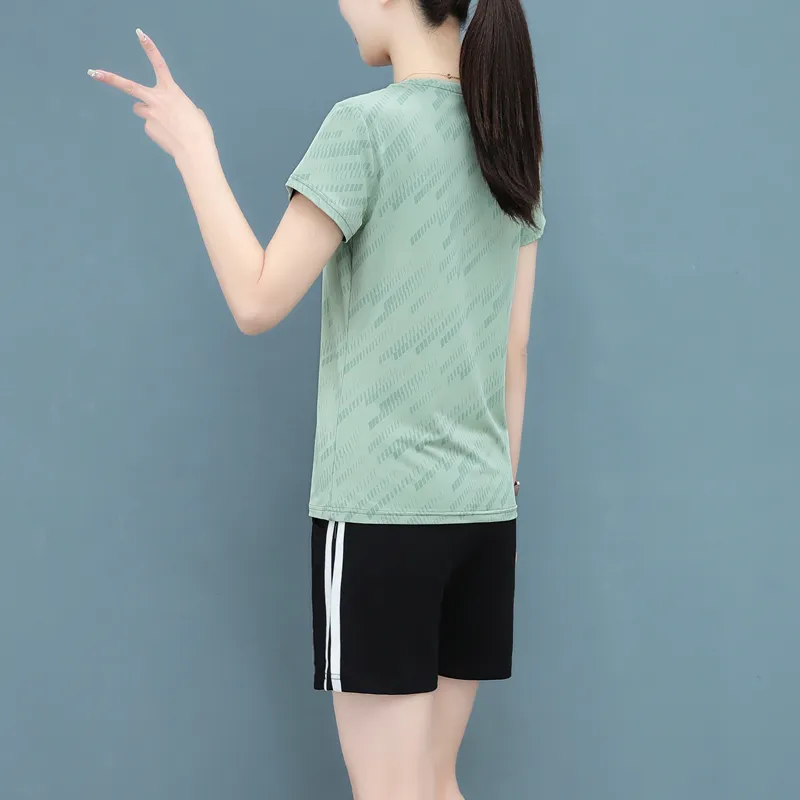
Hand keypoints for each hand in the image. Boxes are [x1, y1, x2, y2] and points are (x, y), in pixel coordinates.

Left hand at [89, 29, 214, 164]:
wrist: (195, 150)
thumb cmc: (199, 130)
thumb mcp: (193, 111)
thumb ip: (179, 106)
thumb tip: (170, 113)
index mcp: (171, 91)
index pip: (159, 64)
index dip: (150, 48)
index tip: (139, 34)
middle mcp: (156, 99)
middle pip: (128, 86)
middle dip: (110, 79)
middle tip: (94, 72)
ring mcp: (149, 114)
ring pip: (140, 108)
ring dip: (147, 112)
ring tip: (165, 125)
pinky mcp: (148, 128)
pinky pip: (150, 126)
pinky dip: (158, 130)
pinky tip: (168, 136)